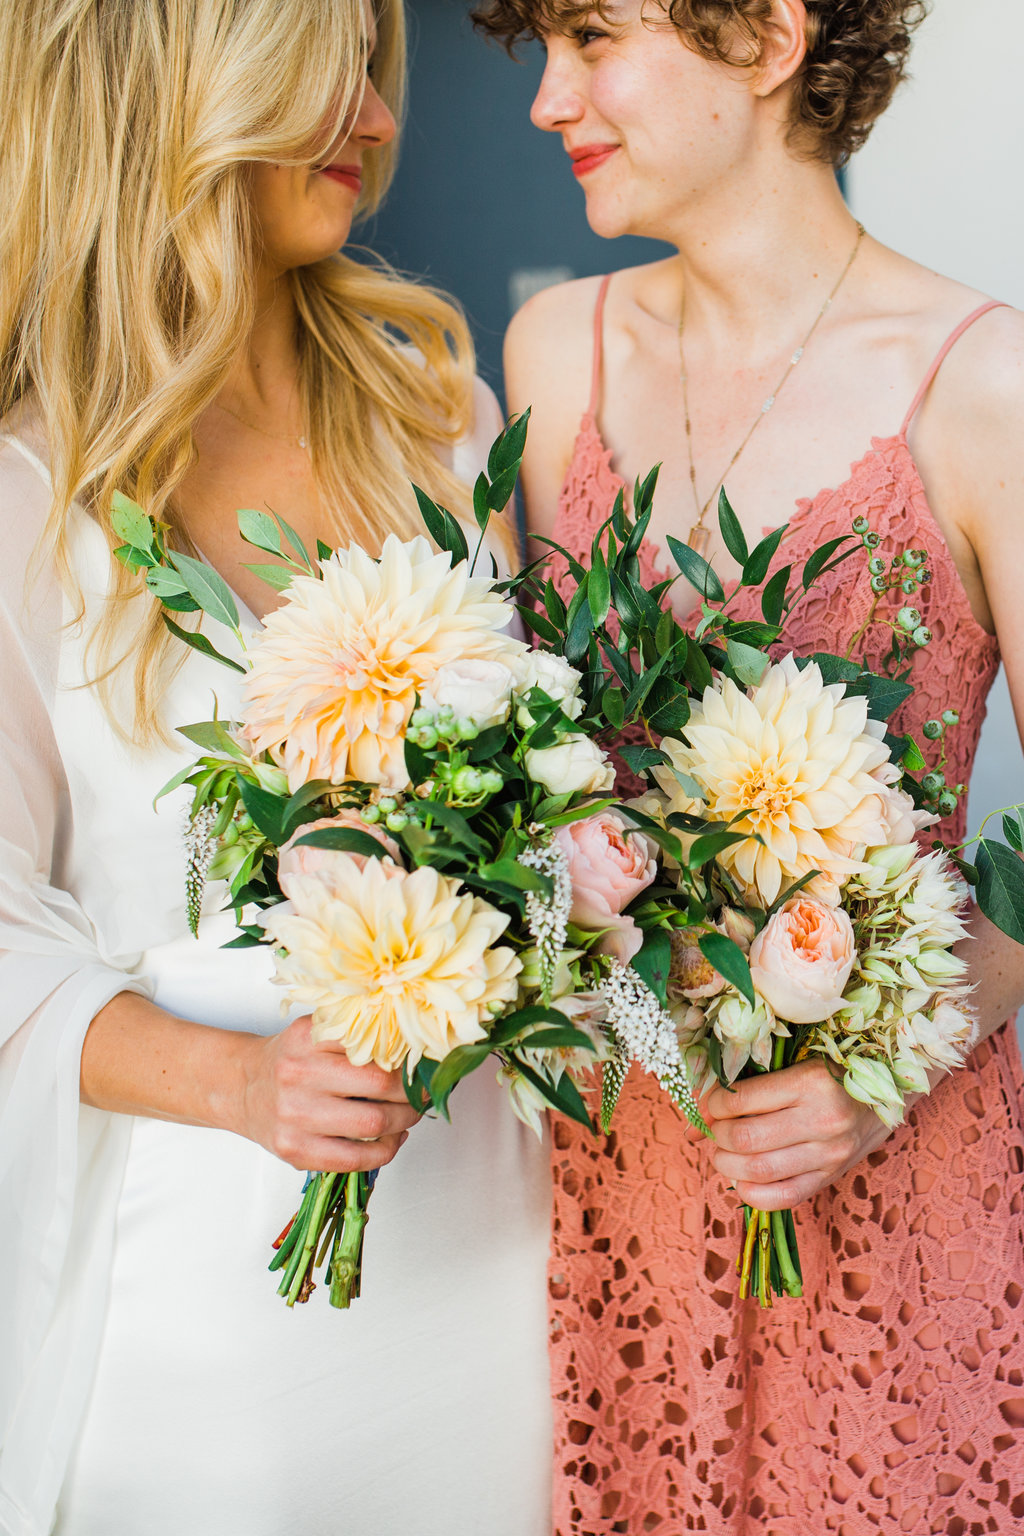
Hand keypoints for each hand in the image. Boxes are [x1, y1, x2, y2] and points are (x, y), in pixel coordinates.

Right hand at [237, 1015, 420, 1173]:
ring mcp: (295, 1116)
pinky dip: (385, 1151)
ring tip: (409, 1113)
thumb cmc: (289, 1060)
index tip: (424, 1061)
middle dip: (413, 1091)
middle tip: (423, 1090)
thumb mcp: (315, 1031)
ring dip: (404, 1120)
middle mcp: (298, 1075)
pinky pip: (355, 1159)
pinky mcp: (295, 1151)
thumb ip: (355, 1035)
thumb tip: (414, 1050)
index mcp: (307, 1038)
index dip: (408, 1056)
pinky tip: (391, 1138)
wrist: (242, 1088)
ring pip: (373, 1124)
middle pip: (380, 1084)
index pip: (373, 1043)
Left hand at [702, 1058, 892, 1209]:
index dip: (713, 1104)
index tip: (713, 1103)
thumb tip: (694, 1121)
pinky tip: (742, 1178)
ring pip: (758, 1171)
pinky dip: (750, 1193)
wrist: (884, 1098)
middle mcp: (823, 1120)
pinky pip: (782, 1198)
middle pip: (745, 1139)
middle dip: (718, 1136)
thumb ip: (744, 1088)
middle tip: (717, 1129)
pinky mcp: (831, 1177)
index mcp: (811, 1081)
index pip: (740, 1099)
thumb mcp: (791, 1067)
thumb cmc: (830, 1073)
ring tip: (725, 1152)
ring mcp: (830, 1154)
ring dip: (727, 1164)